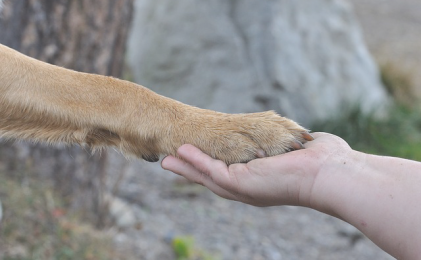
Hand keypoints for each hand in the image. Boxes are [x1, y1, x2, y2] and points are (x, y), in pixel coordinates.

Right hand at [161, 132, 350, 206]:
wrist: (331, 173)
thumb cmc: (322, 161)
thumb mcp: (297, 149)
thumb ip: (290, 144)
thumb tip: (303, 138)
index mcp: (260, 181)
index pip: (230, 172)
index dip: (211, 165)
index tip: (196, 156)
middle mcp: (249, 188)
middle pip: (212, 179)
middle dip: (191, 170)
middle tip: (169, 162)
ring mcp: (243, 188)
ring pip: (207, 177)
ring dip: (186, 167)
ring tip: (167, 159)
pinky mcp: (240, 183)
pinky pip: (211, 171)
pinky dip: (195, 162)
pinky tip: (181, 153)